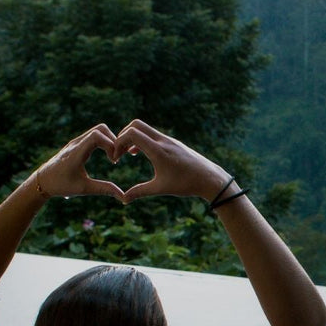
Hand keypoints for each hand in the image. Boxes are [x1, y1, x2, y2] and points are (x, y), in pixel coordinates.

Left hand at [33, 124, 123, 199]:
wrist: (42, 180)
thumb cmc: (61, 185)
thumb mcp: (84, 189)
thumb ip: (104, 189)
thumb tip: (124, 197)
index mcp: (76, 153)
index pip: (97, 136)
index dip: (111, 145)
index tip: (114, 161)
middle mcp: (76, 143)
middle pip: (101, 129)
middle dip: (114, 141)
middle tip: (116, 158)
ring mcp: (76, 141)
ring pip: (98, 130)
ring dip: (109, 141)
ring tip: (113, 158)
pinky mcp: (77, 143)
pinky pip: (94, 135)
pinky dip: (104, 142)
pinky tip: (107, 156)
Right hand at [113, 119, 230, 203]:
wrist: (210, 178)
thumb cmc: (186, 184)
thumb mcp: (161, 189)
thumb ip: (140, 192)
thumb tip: (123, 199)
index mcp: (158, 150)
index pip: (131, 134)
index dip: (118, 143)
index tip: (116, 158)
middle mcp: (163, 141)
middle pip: (136, 125)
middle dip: (123, 136)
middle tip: (119, 152)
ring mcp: (169, 140)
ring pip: (145, 129)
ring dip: (133, 138)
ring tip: (127, 154)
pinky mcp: (174, 142)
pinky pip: (154, 135)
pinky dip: (143, 140)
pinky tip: (140, 153)